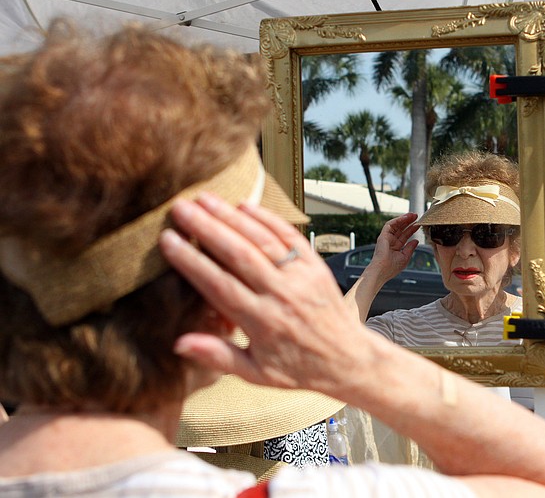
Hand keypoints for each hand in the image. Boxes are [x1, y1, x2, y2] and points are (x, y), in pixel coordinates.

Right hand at [159, 193, 371, 395]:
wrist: (347, 358)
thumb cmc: (297, 367)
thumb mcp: (256, 374)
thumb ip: (218, 355)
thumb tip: (178, 343)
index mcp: (262, 322)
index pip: (219, 286)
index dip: (192, 262)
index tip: (169, 241)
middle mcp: (281, 295)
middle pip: (239, 255)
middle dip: (207, 229)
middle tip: (180, 208)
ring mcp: (300, 277)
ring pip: (262, 240)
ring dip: (232, 217)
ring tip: (205, 199)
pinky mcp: (315, 265)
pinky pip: (290, 237)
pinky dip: (268, 219)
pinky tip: (245, 205)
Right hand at [369, 213, 419, 282]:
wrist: (382, 270)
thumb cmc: (392, 267)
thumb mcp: (405, 257)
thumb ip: (410, 248)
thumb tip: (416, 240)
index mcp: (396, 248)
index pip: (405, 236)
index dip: (412, 230)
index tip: (418, 224)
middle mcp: (391, 242)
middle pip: (401, 229)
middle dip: (409, 222)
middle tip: (417, 216)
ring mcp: (386, 238)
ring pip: (396, 225)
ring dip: (404, 219)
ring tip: (413, 215)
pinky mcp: (382, 236)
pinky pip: (390, 225)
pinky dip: (397, 220)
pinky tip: (405, 217)